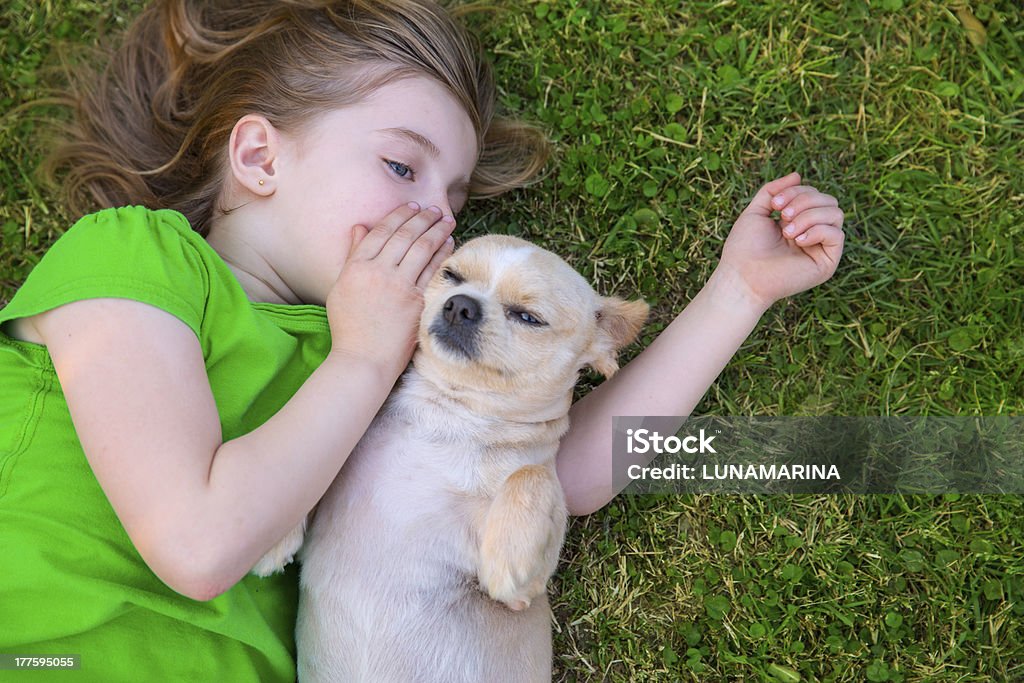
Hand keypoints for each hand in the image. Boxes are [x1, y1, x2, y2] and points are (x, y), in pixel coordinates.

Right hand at [326, 203, 455, 377]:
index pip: (381, 232)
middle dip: (423, 218)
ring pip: (422, 248)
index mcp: (356, 266)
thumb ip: (353, 255)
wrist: (363, 358)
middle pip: (404, 236)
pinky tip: (449, 243)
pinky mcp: (416, 301)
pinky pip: (433, 270)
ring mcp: (399, 286)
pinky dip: (442, 253)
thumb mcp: (342, 286)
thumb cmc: (349, 326)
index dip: (399, 216)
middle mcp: (378, 272)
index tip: (412, 207)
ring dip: (436, 230)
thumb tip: (361, 227)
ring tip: (447, 220)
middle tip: (435, 209)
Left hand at [718, 173, 844, 309]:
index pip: (814, 194)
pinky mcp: (827, 262)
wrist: (742, 276)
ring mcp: (820, 248)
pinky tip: (797, 241)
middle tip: (782, 216)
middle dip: (805, 201)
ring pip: (835, 213)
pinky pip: (836, 234)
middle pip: (828, 200)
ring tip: (787, 231)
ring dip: (810, 215)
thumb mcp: (756, 211)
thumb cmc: (744, 248)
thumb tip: (797, 174)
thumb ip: (773, 191)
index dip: (797, 192)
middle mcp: (812, 233)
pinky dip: (817, 231)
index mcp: (798, 222)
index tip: (774, 204)